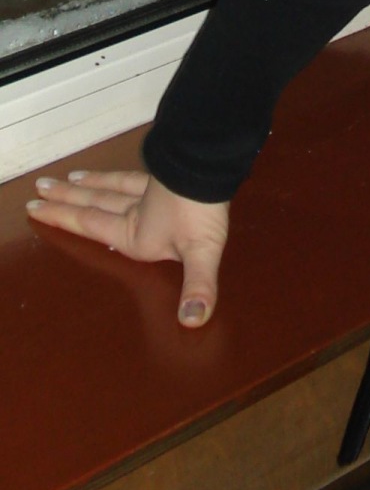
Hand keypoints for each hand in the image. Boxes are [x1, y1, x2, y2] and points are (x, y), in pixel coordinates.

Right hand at [27, 169, 228, 326]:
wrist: (213, 168)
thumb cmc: (203, 213)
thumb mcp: (201, 253)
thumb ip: (196, 287)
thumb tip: (191, 320)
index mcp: (135, 235)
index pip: (90, 225)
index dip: (62, 218)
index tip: (36, 209)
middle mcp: (136, 212)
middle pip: (94, 203)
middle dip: (66, 199)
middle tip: (40, 188)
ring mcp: (149, 191)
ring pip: (111, 187)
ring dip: (89, 184)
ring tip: (70, 178)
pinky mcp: (165, 174)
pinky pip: (133, 176)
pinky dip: (119, 175)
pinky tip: (115, 173)